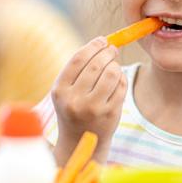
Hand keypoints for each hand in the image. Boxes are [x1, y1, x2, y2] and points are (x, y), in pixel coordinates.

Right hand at [52, 37, 126, 164]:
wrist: (79, 142)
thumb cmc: (74, 108)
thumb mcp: (66, 90)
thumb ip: (79, 68)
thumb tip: (103, 42)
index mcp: (60, 91)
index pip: (78, 59)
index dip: (93, 46)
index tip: (102, 40)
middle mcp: (75, 100)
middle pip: (96, 65)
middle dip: (107, 52)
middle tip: (112, 49)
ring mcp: (93, 109)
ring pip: (112, 74)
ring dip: (115, 65)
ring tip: (114, 65)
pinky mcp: (110, 114)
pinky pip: (121, 86)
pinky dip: (122, 78)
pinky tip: (117, 80)